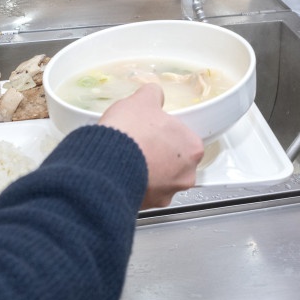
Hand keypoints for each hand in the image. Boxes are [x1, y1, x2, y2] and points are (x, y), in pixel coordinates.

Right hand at [99, 84, 203, 207]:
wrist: (106, 162)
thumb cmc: (131, 133)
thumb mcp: (142, 100)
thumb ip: (153, 95)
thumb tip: (153, 94)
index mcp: (192, 147)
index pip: (185, 139)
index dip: (168, 133)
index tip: (155, 131)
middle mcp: (185, 175)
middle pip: (176, 162)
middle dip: (160, 155)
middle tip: (142, 144)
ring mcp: (167, 193)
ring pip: (161, 181)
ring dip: (149, 172)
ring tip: (130, 159)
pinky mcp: (147, 206)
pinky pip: (144, 193)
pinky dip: (136, 185)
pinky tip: (123, 172)